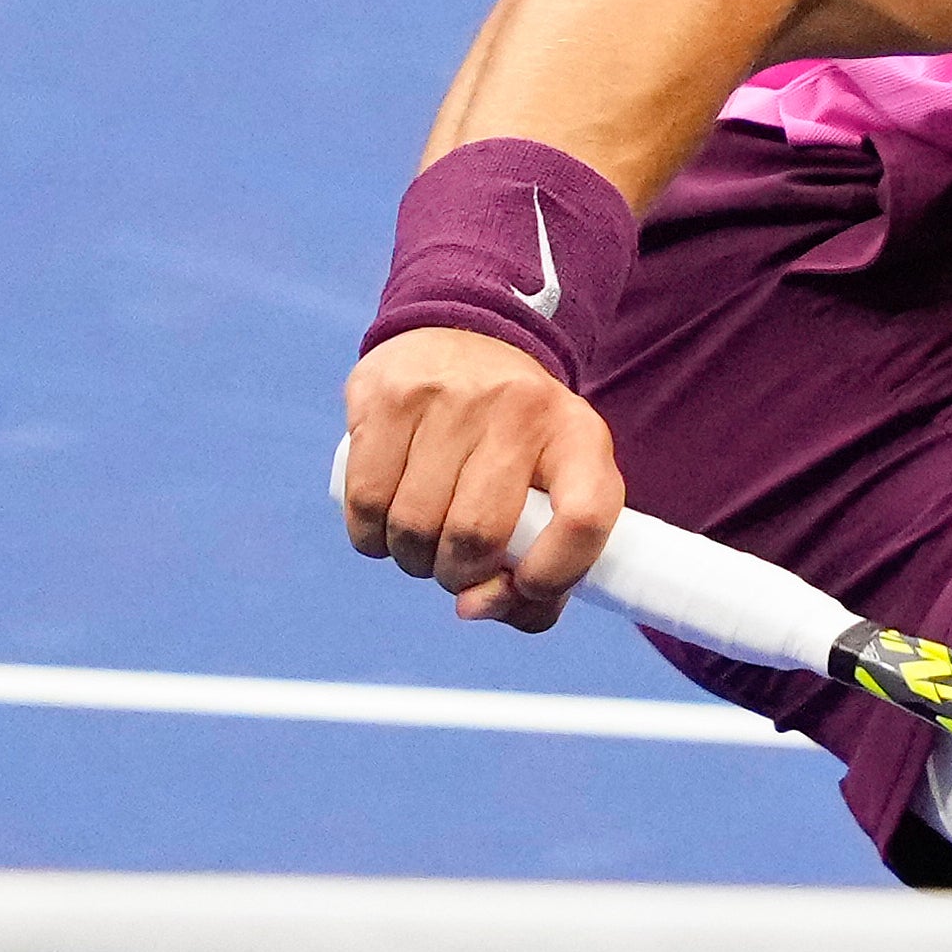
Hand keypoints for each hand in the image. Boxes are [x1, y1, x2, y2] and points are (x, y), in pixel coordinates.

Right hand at [338, 330, 625, 631]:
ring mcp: (450, 397)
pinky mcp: (386, 396)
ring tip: (422, 544)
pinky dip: (371, 537)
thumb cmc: (518, 444)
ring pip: (414, 526)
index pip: (585, 519)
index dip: (553, 577)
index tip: (524, 588)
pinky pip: (367, 502)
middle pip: (477, 536)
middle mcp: (519, 408)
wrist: (465, 340)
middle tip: (455, 565)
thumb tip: (473, 610)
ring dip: (412, 560)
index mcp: (580, 437)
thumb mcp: (557, 488)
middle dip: (457, 576)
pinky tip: (384, 528)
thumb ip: (541, 571)